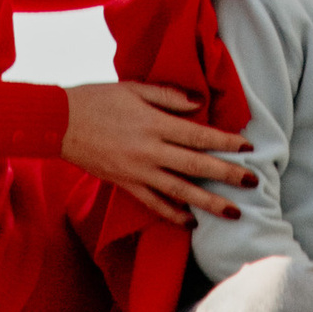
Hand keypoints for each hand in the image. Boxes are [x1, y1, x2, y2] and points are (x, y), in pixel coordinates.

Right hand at [59, 82, 251, 222]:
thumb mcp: (134, 88)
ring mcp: (138, 172)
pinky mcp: (125, 185)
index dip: (225, 142)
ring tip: (233, 212)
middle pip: (196, 166)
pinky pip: (154, 204)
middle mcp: (150, 151)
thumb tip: (198, 105)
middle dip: (227, 175)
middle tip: (253, 182)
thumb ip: (168, 96)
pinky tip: (191, 222)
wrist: (59, 123)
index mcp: (154, 123)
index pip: (198, 135)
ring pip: (180, 192)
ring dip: (209, 203)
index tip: (248, 147)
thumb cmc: (97, 99)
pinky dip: (173, 215)